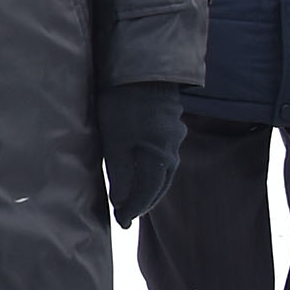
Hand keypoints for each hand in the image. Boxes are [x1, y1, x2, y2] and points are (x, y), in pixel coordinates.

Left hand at [96, 83, 188, 227]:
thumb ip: (120, 174)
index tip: (121, 221)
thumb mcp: (114, 141)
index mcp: (159, 156)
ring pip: (166, 170)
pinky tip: (144, 169)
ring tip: (134, 197)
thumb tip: (121, 203)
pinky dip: (154, 169)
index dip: (133, 209)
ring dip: (150, 186)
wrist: (141, 67)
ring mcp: (175, 135)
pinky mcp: (172, 124)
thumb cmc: (122, 104)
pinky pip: (165, 155)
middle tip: (127, 215)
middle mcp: (173, 149)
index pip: (148, 192)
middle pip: (161, 185)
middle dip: (144, 202)